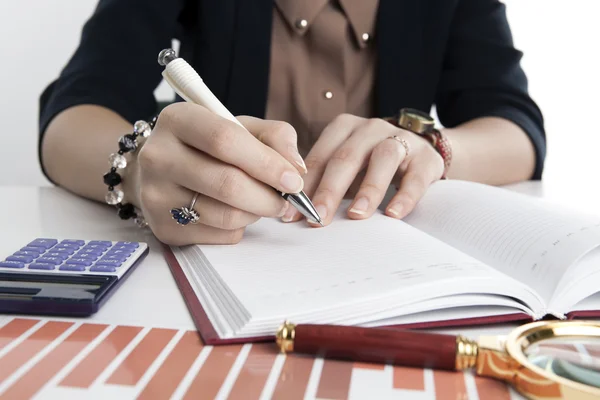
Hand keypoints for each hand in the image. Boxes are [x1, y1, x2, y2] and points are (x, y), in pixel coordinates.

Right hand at [133, 103, 306, 244]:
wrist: (163, 171)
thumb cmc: (208, 146)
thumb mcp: (240, 127)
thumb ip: (274, 137)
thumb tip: (296, 168)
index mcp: (177, 120)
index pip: (225, 140)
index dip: (266, 163)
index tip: (294, 180)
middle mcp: (158, 156)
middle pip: (227, 184)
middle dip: (268, 196)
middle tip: (287, 200)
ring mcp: (156, 195)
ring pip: (226, 215)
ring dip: (256, 213)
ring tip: (261, 203)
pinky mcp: (163, 228)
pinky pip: (219, 236)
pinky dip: (240, 228)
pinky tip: (236, 213)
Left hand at [281, 114, 443, 224]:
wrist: (421, 151)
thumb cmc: (371, 164)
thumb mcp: (346, 167)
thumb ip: (322, 182)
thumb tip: (291, 213)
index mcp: (344, 128)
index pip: (320, 157)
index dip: (305, 186)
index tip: (291, 214)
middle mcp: (370, 129)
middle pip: (347, 157)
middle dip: (329, 190)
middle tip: (317, 217)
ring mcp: (400, 140)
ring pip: (382, 159)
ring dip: (368, 189)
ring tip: (356, 215)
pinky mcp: (426, 157)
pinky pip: (415, 177)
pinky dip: (405, 196)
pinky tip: (393, 214)